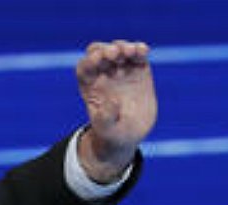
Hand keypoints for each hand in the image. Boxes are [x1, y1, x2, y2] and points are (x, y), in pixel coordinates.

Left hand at [75, 40, 157, 181]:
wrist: (129, 135)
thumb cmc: (112, 133)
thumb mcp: (106, 130)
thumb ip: (105, 118)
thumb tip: (112, 101)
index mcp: (90, 87)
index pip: (85, 68)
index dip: (90, 61)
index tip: (98, 60)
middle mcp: (104, 75)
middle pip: (99, 53)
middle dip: (105, 50)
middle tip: (114, 54)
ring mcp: (121, 70)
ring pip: (119, 50)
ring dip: (123, 46)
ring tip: (131, 51)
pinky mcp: (139, 70)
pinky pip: (138, 55)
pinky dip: (139, 49)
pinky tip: (142, 51)